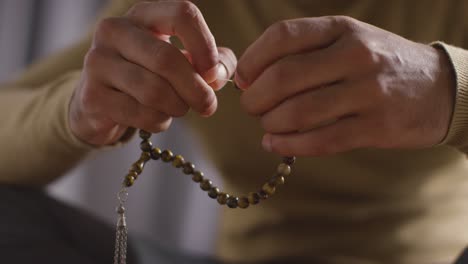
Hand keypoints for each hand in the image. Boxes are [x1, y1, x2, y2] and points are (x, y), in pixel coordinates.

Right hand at [70, 1, 236, 145]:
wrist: (103, 101)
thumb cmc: (151, 76)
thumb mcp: (183, 61)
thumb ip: (213, 63)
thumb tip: (219, 74)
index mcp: (143, 15)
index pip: (182, 14)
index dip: (205, 46)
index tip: (213, 73)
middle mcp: (115, 31)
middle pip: (167, 59)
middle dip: (195, 89)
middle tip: (208, 105)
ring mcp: (98, 62)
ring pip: (154, 91)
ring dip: (177, 107)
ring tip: (179, 109)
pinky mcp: (92, 95)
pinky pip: (140, 114)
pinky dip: (159, 122)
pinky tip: (159, 118)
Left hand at [236, 16, 453, 155]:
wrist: (437, 88)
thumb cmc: (378, 63)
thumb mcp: (347, 40)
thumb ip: (304, 51)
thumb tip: (249, 75)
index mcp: (342, 29)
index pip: (281, 36)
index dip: (252, 60)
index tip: (243, 77)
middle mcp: (355, 55)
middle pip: (283, 77)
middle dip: (254, 98)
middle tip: (251, 106)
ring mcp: (367, 92)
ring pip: (298, 113)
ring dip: (270, 124)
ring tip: (267, 125)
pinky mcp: (375, 128)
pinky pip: (319, 141)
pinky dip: (288, 146)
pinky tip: (275, 144)